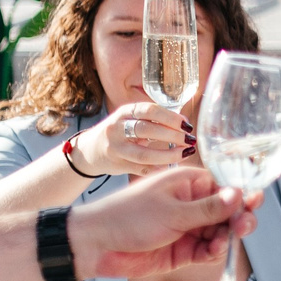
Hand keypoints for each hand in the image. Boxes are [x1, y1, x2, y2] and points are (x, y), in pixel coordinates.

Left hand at [74, 167, 260, 280]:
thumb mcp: (172, 211)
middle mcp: (192, 205)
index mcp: (189, 184)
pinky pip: (207, 251)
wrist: (96, 245)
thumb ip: (208, 208)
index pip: (225, 187)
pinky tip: (214, 251)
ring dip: (227, 237)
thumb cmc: (128, 216)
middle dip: (239, 218)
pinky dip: (214, 252)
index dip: (241, 196)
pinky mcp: (183, 251)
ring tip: (225, 241)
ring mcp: (188, 229)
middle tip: (245, 226)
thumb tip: (240, 194)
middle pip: (227, 212)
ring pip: (220, 233)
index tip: (255, 203)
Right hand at [75, 100, 194, 176]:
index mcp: (124, 113)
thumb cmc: (120, 132)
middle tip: (190, 140)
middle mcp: (117, 129)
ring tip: (186, 153)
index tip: (186, 125)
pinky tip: (173, 166)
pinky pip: (142, 169)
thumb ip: (154, 120)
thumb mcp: (131, 119)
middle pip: (147, 130)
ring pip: (144, 154)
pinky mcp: (117, 165)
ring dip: (169, 155)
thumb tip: (184, 124)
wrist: (90, 150)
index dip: (170, 117)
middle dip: (173, 135)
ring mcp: (115, 149)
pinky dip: (159, 169)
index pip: (149, 110)